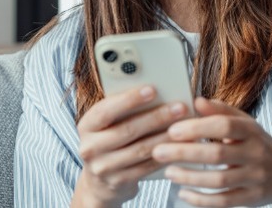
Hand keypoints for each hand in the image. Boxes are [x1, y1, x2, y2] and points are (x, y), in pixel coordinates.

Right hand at [72, 86, 188, 206]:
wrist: (99, 182)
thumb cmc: (108, 141)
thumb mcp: (106, 124)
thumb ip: (122, 109)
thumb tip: (154, 91)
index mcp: (86, 126)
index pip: (106, 110)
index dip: (129, 99)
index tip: (152, 89)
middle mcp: (90, 147)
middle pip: (127, 130)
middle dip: (156, 117)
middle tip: (179, 107)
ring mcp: (103, 167)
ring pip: (140, 149)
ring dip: (165, 137)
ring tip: (185, 126)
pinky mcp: (118, 182)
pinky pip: (146, 167)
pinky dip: (164, 155)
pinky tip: (179, 146)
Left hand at [151, 97, 271, 206]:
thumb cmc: (257, 143)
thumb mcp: (244, 123)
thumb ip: (220, 111)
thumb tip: (196, 100)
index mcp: (251, 131)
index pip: (224, 126)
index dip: (197, 127)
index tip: (172, 130)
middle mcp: (256, 153)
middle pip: (218, 154)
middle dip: (185, 153)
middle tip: (158, 151)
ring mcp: (255, 178)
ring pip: (219, 180)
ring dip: (190, 177)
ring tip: (168, 172)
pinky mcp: (252, 198)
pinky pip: (224, 201)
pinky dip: (202, 200)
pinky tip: (183, 194)